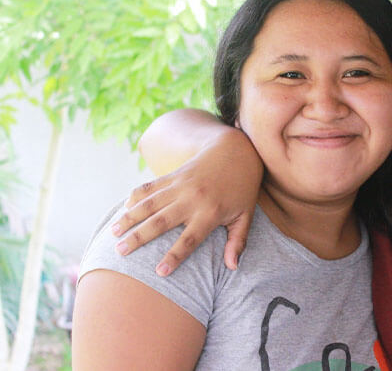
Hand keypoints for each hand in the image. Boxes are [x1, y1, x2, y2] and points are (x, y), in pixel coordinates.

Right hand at [112, 129, 263, 275]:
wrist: (235, 152)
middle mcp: (192, 200)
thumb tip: (232, 267)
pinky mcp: (173, 175)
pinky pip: (150, 186)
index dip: (174, 256)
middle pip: (161, 222)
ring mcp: (181, 186)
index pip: (189, 240)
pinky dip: (136, 197)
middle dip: (139, 237)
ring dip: (129, 217)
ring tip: (113, 232)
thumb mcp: (245, 216)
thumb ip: (238, 242)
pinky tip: (123, 209)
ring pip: (149, 203)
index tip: (160, 272)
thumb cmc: (241, 189)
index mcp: (210, 213)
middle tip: (120, 252)